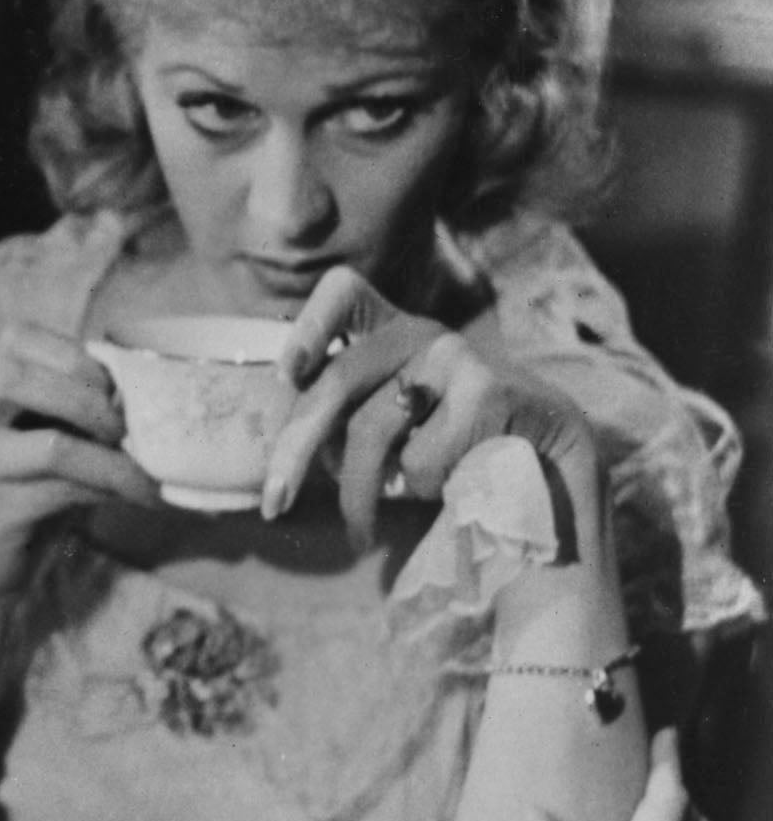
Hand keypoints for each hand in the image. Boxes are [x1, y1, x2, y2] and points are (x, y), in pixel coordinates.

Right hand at [0, 322, 160, 600]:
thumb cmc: (25, 494)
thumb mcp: (46, 440)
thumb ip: (76, 411)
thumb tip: (159, 396)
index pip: (15, 338)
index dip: (74, 354)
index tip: (113, 386)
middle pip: (16, 377)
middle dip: (86, 394)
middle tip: (123, 424)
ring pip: (50, 445)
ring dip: (110, 455)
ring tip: (142, 469)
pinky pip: (64, 494)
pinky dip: (113, 491)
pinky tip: (144, 498)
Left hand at [263, 267, 597, 547]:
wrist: (547, 457)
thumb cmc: (447, 444)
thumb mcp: (386, 423)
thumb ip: (338, 419)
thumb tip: (281, 456)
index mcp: (388, 330)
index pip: (343, 294)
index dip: (310, 326)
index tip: (288, 374)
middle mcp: (419, 332)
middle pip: (336, 381)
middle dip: (296, 450)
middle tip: (273, 504)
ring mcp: (454, 355)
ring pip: (371, 430)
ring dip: (359, 491)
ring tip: (359, 527)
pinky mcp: (485, 389)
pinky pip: (420, 457)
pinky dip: (420, 486)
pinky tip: (451, 482)